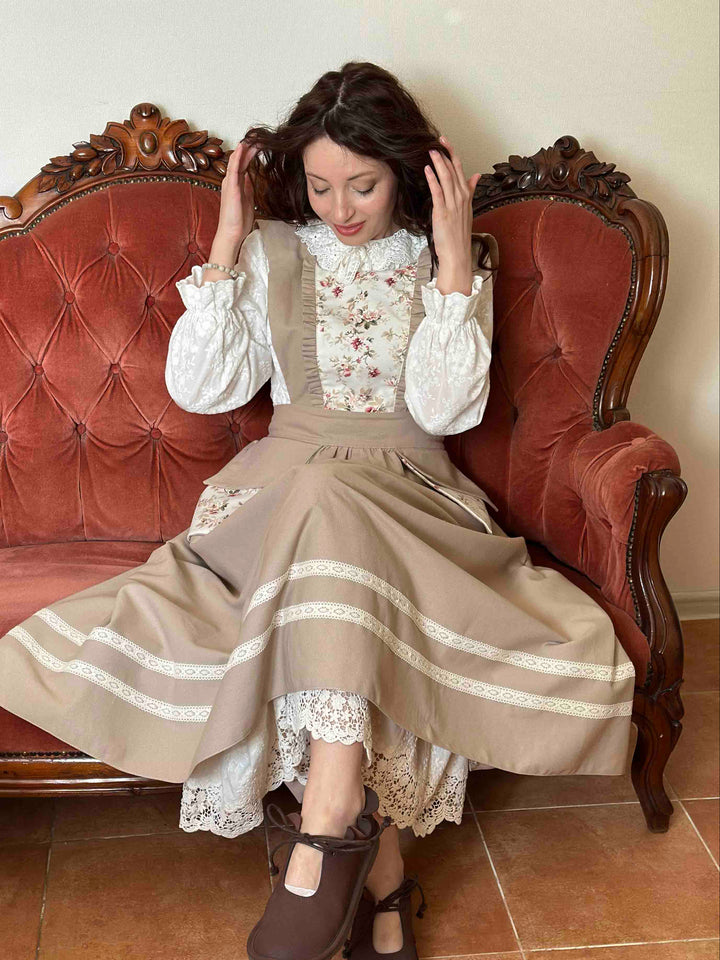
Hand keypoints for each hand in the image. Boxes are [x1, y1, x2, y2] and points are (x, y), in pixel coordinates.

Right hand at [216, 139, 260, 244]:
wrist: (232, 234)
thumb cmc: (239, 221)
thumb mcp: (248, 200)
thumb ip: (248, 187)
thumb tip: (250, 176)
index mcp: (236, 184)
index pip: (244, 164)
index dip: (251, 153)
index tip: (259, 144)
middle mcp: (231, 181)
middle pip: (240, 159)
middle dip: (249, 147)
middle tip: (258, 135)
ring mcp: (230, 183)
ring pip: (236, 160)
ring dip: (244, 148)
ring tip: (252, 136)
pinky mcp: (231, 188)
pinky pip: (234, 169)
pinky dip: (238, 156)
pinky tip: (242, 147)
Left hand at [424, 136, 480, 293]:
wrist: (457, 254)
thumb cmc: (458, 234)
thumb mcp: (466, 210)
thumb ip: (470, 190)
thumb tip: (476, 174)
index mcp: (466, 196)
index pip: (460, 169)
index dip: (452, 154)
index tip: (445, 142)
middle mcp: (461, 198)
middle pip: (454, 170)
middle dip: (446, 153)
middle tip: (437, 140)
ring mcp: (453, 205)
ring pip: (447, 178)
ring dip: (439, 163)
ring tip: (431, 150)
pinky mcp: (443, 212)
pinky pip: (438, 192)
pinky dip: (433, 179)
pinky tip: (427, 170)